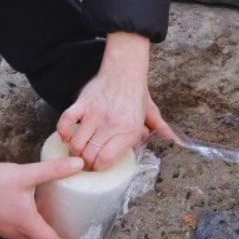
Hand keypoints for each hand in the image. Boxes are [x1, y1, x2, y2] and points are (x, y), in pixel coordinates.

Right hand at [0, 157, 84, 238]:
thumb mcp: (26, 174)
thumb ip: (53, 170)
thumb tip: (78, 164)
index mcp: (27, 224)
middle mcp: (15, 231)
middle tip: (67, 238)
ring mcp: (3, 228)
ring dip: (39, 237)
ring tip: (51, 225)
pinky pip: (15, 232)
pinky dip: (27, 229)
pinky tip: (30, 213)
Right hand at [57, 32, 175, 168]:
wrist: (124, 70)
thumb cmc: (136, 94)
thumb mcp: (151, 113)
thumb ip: (161, 129)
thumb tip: (175, 141)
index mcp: (129, 131)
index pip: (106, 160)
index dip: (98, 168)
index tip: (96, 168)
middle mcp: (111, 125)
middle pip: (90, 155)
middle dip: (85, 164)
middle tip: (84, 164)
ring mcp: (95, 114)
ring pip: (77, 143)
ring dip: (74, 151)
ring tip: (76, 152)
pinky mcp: (82, 104)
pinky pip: (66, 122)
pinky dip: (63, 132)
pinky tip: (66, 136)